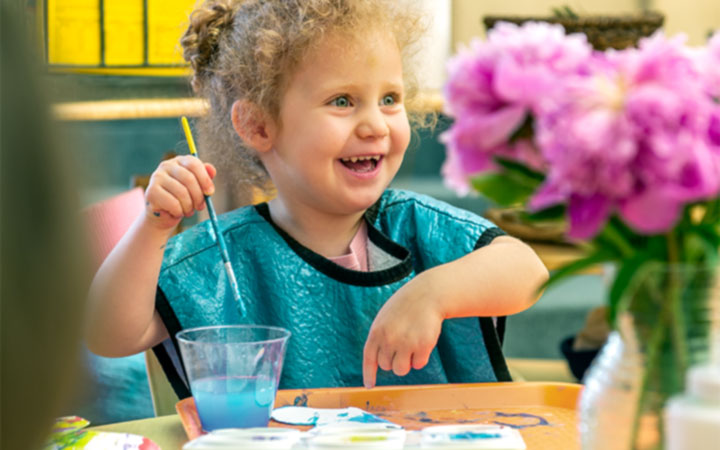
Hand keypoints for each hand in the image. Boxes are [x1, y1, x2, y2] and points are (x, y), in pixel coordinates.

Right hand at [144, 155, 215, 229]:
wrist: (165, 214)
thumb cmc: (184, 199)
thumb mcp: (197, 188)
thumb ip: (205, 178)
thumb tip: (212, 170)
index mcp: (180, 161)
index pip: (194, 164)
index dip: (205, 179)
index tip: (210, 192)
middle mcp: (166, 166)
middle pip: (189, 179)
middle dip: (198, 196)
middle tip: (200, 206)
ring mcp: (157, 177)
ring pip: (182, 192)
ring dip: (189, 206)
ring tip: (188, 211)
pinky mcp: (151, 192)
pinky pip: (173, 203)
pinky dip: (179, 211)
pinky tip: (177, 212)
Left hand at [362, 271, 445, 387]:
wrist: (428, 294)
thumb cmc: (406, 307)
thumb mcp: (385, 318)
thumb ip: (380, 338)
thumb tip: (379, 363)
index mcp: (376, 331)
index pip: (369, 359)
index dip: (369, 374)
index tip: (370, 385)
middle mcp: (388, 339)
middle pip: (387, 366)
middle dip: (395, 359)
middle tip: (403, 344)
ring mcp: (405, 343)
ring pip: (402, 370)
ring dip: (407, 362)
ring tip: (412, 344)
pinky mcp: (422, 346)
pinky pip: (418, 364)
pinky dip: (421, 357)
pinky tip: (423, 341)